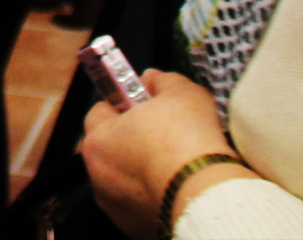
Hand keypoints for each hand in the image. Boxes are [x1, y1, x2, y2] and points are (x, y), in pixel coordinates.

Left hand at [79, 69, 255, 239]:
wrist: (204, 196)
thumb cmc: (187, 142)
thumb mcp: (182, 93)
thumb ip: (163, 82)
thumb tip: (152, 79)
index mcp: (98, 140)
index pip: (100, 112)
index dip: (124, 105)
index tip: (144, 105)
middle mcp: (99, 176)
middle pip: (111, 148)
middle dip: (132, 140)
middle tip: (163, 134)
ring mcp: (115, 206)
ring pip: (125, 179)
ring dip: (142, 171)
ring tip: (174, 164)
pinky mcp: (135, 228)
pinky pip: (141, 204)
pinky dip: (154, 196)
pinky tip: (177, 187)